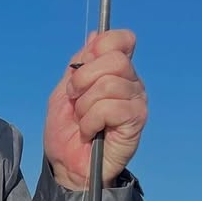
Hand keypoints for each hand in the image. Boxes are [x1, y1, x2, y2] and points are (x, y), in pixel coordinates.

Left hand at [43, 29, 147, 189]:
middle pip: (114, 59)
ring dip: (84, 106)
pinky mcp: (136, 120)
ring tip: (83, 121)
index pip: (120, 39)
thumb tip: (96, 35)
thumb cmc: (66, 132)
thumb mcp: (64, 92)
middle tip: (75, 101)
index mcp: (116, 72)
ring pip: (109, 84)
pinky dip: (90, 120)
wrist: (66, 166)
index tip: (78, 72)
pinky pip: (110, 107)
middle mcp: (131, 83)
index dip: (98, 49)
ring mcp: (136, 101)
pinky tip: (90, 131)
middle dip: (83, 80)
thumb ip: (79, 64)